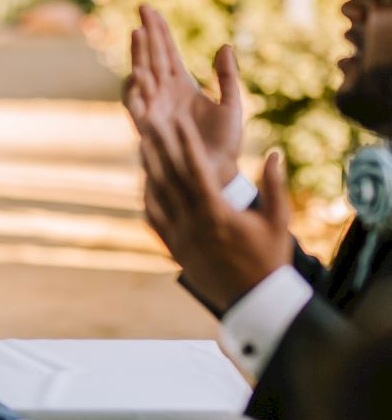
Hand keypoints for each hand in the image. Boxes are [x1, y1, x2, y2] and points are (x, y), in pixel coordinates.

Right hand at [123, 4, 242, 186]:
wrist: (217, 173)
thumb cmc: (224, 143)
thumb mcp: (232, 105)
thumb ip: (227, 76)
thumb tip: (225, 45)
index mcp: (182, 85)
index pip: (167, 52)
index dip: (160, 31)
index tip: (150, 9)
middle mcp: (164, 93)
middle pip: (152, 57)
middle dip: (147, 33)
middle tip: (142, 9)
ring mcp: (154, 107)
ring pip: (142, 74)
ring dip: (139, 55)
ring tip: (139, 33)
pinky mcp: (149, 126)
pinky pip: (136, 105)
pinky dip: (134, 89)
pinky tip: (137, 73)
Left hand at [139, 114, 292, 314]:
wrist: (254, 300)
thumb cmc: (270, 257)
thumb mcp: (278, 221)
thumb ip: (273, 185)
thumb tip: (274, 152)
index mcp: (217, 213)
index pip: (196, 170)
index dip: (185, 143)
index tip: (177, 120)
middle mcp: (193, 223)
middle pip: (169, 177)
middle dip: (159, 146)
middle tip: (147, 120)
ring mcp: (179, 236)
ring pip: (156, 195)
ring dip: (148, 168)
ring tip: (141, 142)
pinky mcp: (173, 248)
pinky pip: (154, 217)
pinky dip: (148, 197)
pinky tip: (145, 181)